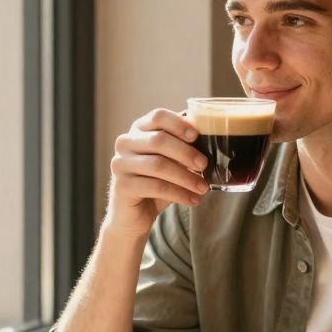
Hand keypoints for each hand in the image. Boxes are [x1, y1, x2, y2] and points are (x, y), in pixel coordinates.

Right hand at [104, 108, 208, 238]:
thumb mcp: (171, 162)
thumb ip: (183, 147)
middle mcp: (125, 143)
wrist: (134, 215)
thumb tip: (211, 138)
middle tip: (205, 165)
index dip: (178, 124)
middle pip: (158, 140)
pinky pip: (155, 187)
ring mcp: (120, 164)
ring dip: (186, 177)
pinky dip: (179, 194)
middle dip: (186, 153)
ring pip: (158, 165)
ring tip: (203, 188)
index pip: (158, 116)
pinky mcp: (121, 186)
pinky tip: (192, 200)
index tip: (196, 136)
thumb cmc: (156, 183)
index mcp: (139, 130)